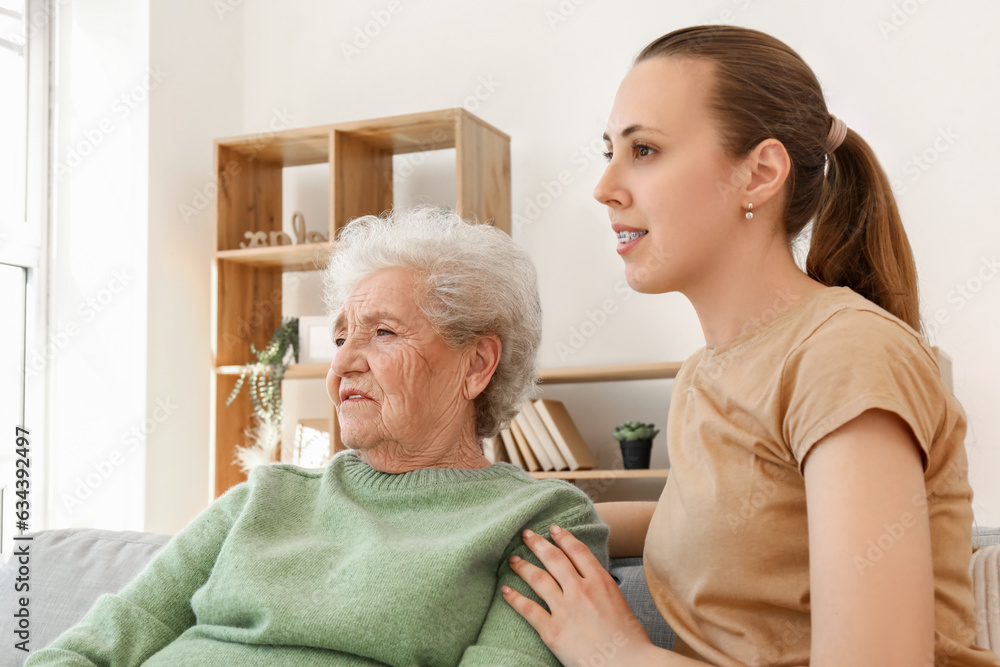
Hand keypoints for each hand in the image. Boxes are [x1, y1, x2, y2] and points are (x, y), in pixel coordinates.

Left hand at [503, 525, 655, 666]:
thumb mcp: (621, 603)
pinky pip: (528, 609)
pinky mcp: (553, 630)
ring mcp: (565, 609)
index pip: (577, 551)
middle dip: (537, 544)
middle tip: (526, 534)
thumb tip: (592, 583)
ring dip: (523, 566)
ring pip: (538, 578)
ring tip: (513, 559)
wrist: (627, 664)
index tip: (553, 530)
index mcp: (600, 581)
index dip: (563, 538)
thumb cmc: (631, 640)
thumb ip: (603, 589)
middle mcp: (580, 590)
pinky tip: (506, 590)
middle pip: (554, 559)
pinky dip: (514, 598)